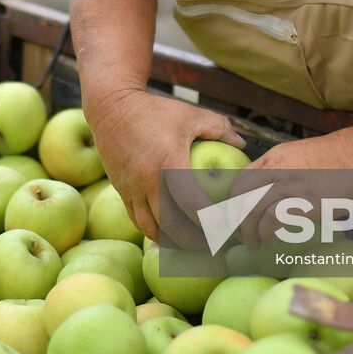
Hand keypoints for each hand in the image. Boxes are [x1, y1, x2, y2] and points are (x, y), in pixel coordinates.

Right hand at [85, 87, 244, 240]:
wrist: (111, 108)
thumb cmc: (155, 110)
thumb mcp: (191, 115)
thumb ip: (219, 128)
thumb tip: (241, 145)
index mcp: (168, 163)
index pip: (192, 205)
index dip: (211, 223)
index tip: (227, 228)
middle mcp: (147, 181)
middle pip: (171, 226)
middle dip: (195, 242)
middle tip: (215, 245)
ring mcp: (131, 189)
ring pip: (151, 229)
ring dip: (173, 242)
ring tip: (193, 245)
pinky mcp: (122, 191)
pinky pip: (138, 220)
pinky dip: (155, 231)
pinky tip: (170, 233)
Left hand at [234, 132, 352, 250]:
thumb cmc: (345, 159)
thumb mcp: (306, 157)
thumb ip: (288, 172)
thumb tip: (277, 194)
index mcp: (276, 156)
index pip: (242, 178)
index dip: (234, 201)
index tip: (236, 217)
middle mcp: (277, 168)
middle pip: (239, 194)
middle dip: (234, 218)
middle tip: (239, 235)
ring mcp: (290, 185)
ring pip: (251, 209)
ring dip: (248, 232)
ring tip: (252, 245)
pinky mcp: (304, 203)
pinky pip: (271, 220)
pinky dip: (265, 234)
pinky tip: (268, 243)